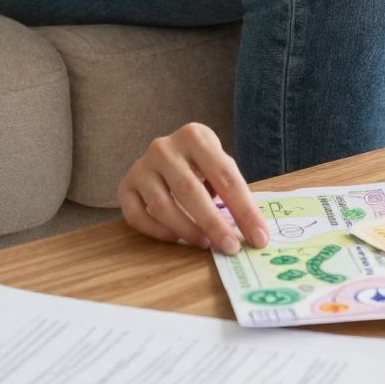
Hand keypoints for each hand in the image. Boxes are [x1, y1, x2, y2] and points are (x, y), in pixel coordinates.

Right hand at [118, 122, 268, 254]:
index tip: (258, 237)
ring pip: (161, 205)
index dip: (244, 208)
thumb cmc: (200, 166)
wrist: (166, 156)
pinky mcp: (125, 185)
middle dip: (214, 223)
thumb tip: (254, 232)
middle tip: (230, 248)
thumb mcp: (218, 166)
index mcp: (195, 136)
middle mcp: (164, 147)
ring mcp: (141, 166)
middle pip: (190, 190)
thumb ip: (233, 191)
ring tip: (205, 244)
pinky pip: (137, 215)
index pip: (224, 174)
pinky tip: (176, 238)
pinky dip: (158, 232)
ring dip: (186, 229)